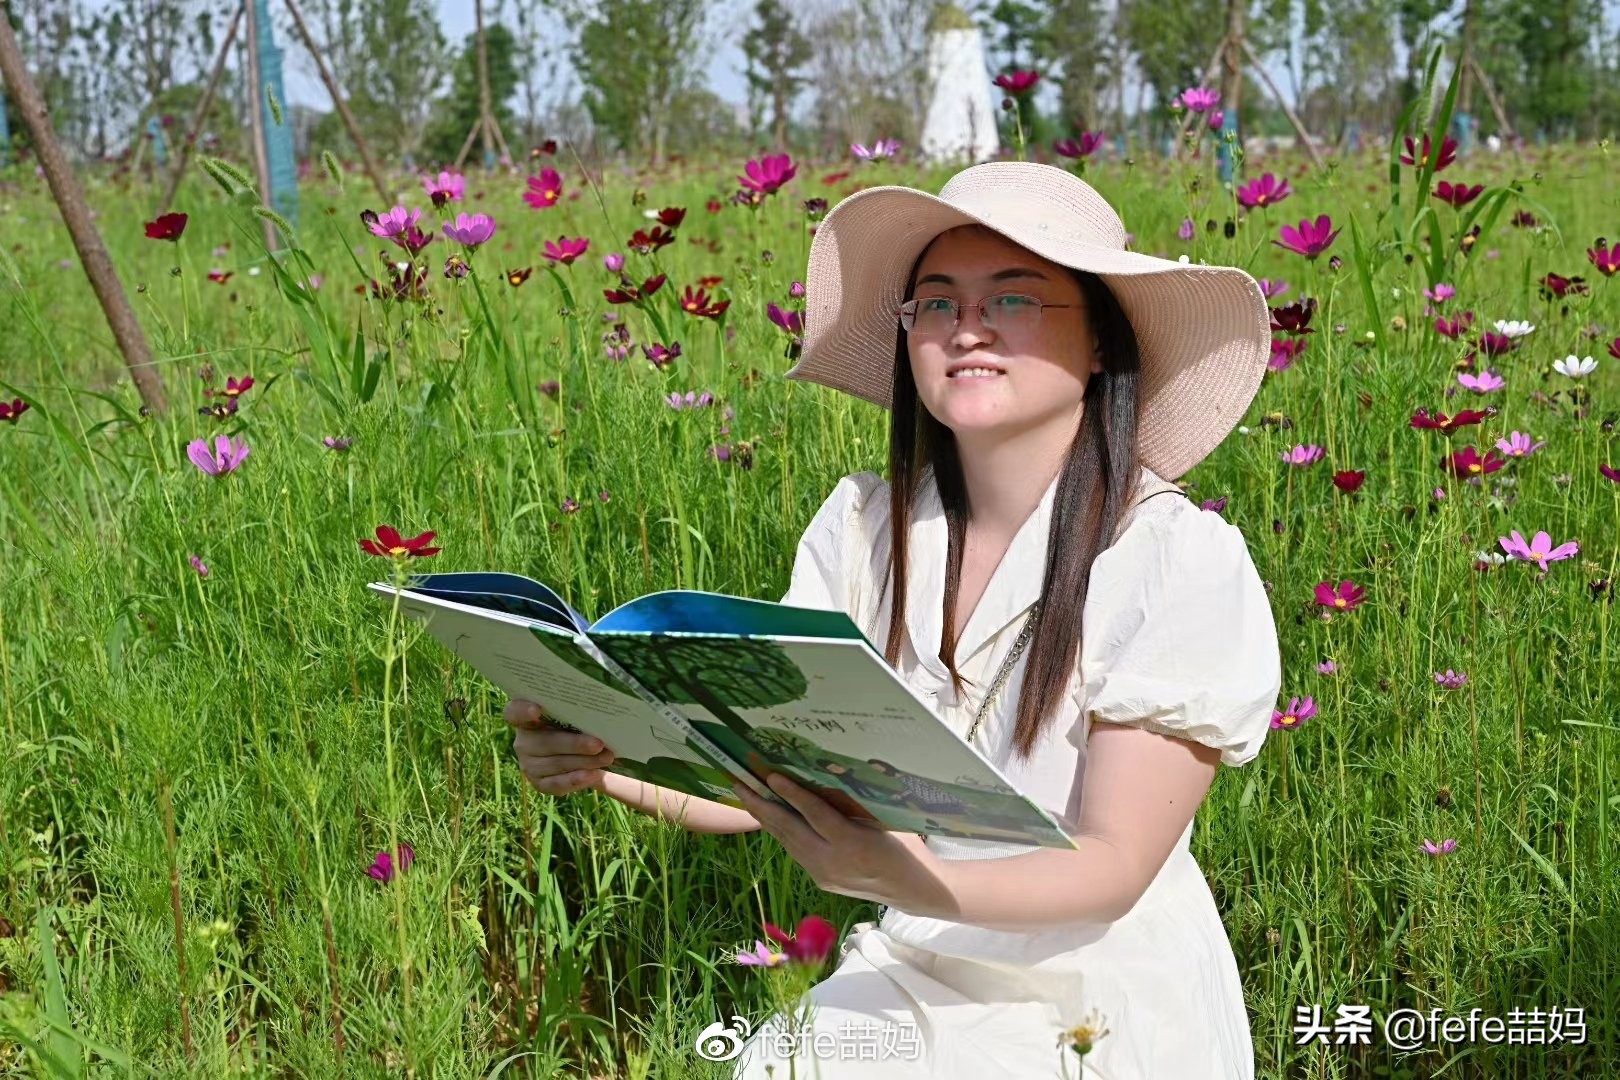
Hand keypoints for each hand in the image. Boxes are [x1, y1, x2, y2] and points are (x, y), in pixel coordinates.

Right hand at [504, 698, 615, 795]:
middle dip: (574, 744)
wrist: (585, 754)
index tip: (536, 709)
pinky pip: (555, 784)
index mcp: (527, 718)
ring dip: (582, 762)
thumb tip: (600, 710)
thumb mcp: (576, 717)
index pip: (513, 712)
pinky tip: (592, 775)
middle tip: (598, 744)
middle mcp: (523, 741)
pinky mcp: (539, 783)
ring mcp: (528, 764)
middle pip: (544, 742)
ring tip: (606, 758)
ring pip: (555, 764)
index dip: (522, 711)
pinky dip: (575, 780)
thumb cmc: (578, 726)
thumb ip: (577, 713)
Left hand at [733, 772, 956, 915]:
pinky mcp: (820, 880)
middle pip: (790, 830)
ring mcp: (823, 875)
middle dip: (761, 805)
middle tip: (739, 782)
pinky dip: (781, 831)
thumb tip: (820, 777)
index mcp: (853, 844)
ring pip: (787, 841)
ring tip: (745, 794)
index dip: (792, 794)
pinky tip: (769, 815)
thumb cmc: (906, 845)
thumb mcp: (885, 818)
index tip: (770, 775)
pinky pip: (795, 850)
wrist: (913, 889)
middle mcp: (832, 863)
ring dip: (765, 817)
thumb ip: (852, 804)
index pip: (815, 815)